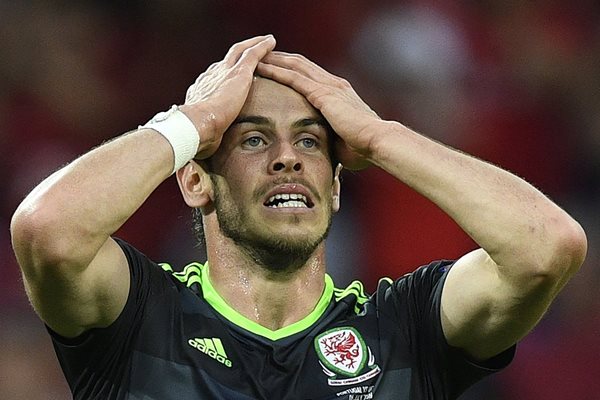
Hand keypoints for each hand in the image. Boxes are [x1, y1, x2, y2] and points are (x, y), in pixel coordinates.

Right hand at [179, 35, 275, 158]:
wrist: (194, 126)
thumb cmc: (195, 136)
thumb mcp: (201, 134)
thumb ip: (206, 135)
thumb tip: (203, 149)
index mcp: (202, 91)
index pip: (214, 79)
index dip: (223, 75)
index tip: (229, 74)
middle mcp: (212, 77)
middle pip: (227, 60)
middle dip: (238, 55)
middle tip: (248, 51)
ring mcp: (224, 72)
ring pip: (240, 52)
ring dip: (252, 45)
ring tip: (265, 41)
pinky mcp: (237, 73)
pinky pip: (252, 53)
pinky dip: (261, 46)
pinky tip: (271, 41)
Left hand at [256, 51, 379, 169]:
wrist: (376, 141)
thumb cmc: (363, 147)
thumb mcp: (343, 139)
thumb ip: (331, 138)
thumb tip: (325, 151)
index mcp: (339, 93)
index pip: (312, 75)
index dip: (294, 70)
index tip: (278, 68)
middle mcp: (333, 84)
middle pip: (301, 65)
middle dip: (281, 59)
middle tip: (262, 56)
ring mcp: (328, 86)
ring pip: (295, 66)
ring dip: (275, 60)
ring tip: (256, 57)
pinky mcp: (322, 93)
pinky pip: (294, 77)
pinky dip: (277, 70)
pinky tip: (262, 66)